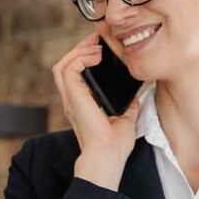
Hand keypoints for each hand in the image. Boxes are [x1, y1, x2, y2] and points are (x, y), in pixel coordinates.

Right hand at [50, 32, 143, 190]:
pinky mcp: (73, 97)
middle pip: (65, 65)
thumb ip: (128, 106)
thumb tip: (136, 97)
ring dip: (79, 51)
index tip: (101, 49)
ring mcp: (71, 98)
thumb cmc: (115, 146)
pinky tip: (97, 57)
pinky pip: (69, 68)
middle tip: (98, 41)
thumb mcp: (126, 120)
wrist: (108, 156)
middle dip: (80, 49)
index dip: (85, 58)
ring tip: (97, 48)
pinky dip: (82, 58)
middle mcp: (73, 100)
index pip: (75, 75)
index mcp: (82, 104)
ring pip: (62, 64)